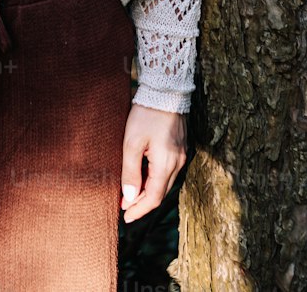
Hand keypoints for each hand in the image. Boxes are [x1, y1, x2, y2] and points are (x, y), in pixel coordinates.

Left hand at [119, 103, 187, 222]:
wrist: (165, 89)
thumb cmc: (146, 114)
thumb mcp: (132, 142)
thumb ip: (131, 172)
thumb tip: (129, 198)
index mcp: (166, 163)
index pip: (154, 198)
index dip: (139, 210)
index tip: (125, 217)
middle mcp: (178, 163)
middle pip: (161, 193)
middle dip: (143, 203)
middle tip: (125, 207)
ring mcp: (181, 155)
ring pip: (165, 183)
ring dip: (149, 191)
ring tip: (131, 194)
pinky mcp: (180, 147)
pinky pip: (169, 171)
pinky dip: (155, 179)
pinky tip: (144, 177)